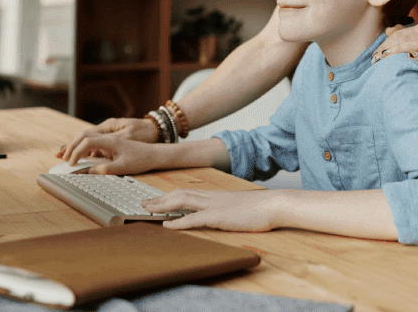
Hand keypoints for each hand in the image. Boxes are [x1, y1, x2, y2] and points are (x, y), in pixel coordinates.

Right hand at [64, 135, 161, 175]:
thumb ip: (106, 169)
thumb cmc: (141, 159)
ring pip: (87, 137)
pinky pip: (93, 142)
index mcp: (111, 139)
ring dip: (75, 145)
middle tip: (60, 157)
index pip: (87, 141)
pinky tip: (79, 155)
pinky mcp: (111, 142)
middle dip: (71, 146)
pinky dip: (83, 147)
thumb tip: (89, 171)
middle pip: (84, 135)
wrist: (155, 153)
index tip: (71, 164)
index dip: (76, 152)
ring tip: (64, 155)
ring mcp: (109, 138)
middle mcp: (109, 135)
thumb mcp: (124, 167)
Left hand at [144, 189, 282, 231]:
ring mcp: (214, 205)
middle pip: (179, 194)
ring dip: (163, 205)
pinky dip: (178, 222)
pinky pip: (194, 218)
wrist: (274, 204)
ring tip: (148, 210)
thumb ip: (226, 208)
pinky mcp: (219, 216)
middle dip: (160, 199)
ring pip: (182, 201)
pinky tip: (167, 226)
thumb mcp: (238, 207)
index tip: (157, 199)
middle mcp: (211, 197)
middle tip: (143, 204)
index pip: (187, 192)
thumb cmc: (260, 208)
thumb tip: (220, 213)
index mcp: (215, 195)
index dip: (170, 196)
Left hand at [372, 23, 417, 86]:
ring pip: (416, 44)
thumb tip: (388, 30)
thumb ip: (406, 35)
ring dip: (399, 50)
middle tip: (376, 59)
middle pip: (405, 38)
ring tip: (386, 57)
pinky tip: (410, 58)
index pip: (399, 33)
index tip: (374, 55)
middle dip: (388, 48)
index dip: (385, 43)